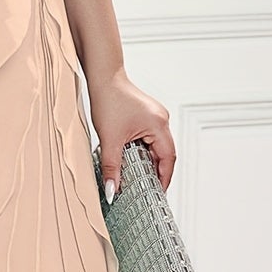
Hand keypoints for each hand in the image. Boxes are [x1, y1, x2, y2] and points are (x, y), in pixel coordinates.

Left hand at [87, 74, 174, 200]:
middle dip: (156, 173)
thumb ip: (112, 168)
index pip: (168, 159)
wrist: (102, 77)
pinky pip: (150, 138)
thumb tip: (113, 190)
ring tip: (138, 179)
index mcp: (159, 125)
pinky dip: (143, 151)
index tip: (157, 194)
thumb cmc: (108, 100)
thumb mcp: (109, 139)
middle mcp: (161, 120)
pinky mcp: (147, 115)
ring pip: (156, 146)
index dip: (164, 178)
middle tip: (147, 191)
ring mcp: (155, 117)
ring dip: (148, 162)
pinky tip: (132, 160)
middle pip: (164, 154)